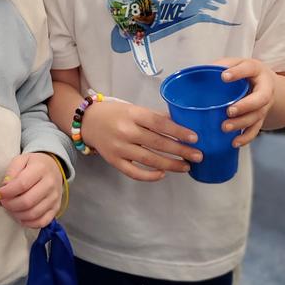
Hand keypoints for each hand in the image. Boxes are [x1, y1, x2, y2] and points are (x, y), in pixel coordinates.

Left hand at [0, 152, 64, 228]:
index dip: (7, 192)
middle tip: (3, 202)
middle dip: (10, 205)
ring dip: (17, 214)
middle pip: (27, 201)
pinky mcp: (56, 208)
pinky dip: (29, 223)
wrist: (53, 168)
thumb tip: (5, 186)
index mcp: (40, 169)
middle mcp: (50, 184)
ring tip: (10, 208)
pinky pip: (42, 222)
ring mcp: (54, 198)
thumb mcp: (21, 159)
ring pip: (33, 214)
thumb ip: (11, 171)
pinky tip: (21, 217)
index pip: (22, 184)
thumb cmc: (33, 164)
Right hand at [81, 99, 201, 181]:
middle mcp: (126, 131)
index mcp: (133, 114)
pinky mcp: (113, 161)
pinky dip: (149, 175)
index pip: (160, 123)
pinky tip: (162, 174)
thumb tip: (180, 125)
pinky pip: (134, 172)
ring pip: (149, 159)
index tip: (194, 138)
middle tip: (198, 156)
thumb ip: (154, 117)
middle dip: (181, 151)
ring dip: (170, 164)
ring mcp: (119, 148)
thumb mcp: (134, 108)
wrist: (87, 121)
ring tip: (185, 166)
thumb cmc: (114, 113)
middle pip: (158, 143)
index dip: (178, 131)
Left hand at [214, 57, 275, 146]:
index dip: (237, 73)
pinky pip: (255, 129)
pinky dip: (245, 137)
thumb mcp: (234, 63)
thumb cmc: (243, 71)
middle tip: (229, 111)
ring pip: (256, 116)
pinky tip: (234, 142)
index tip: (223, 77)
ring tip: (225, 127)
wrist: (265, 81)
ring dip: (241, 123)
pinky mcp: (260, 117)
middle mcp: (265, 88)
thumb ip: (219, 66)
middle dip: (245, 106)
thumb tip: (196, 71)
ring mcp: (264, 105)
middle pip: (260, 99)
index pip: (249, 69)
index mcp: (256, 70)